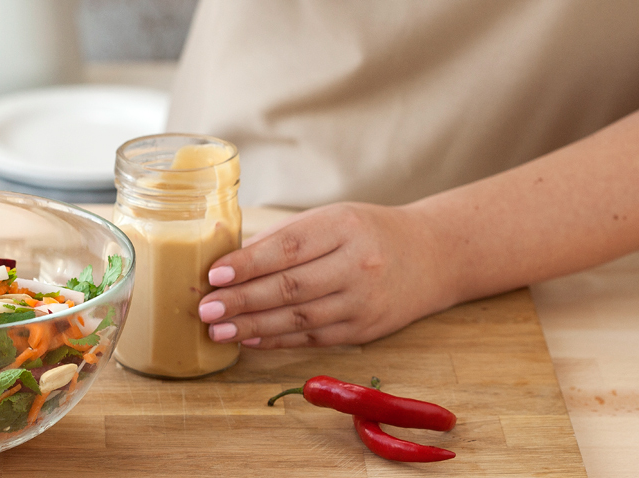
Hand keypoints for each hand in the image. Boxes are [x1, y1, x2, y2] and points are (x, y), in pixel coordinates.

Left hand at [196, 203, 455, 347]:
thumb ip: (284, 238)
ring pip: (299, 318)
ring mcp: (363, 301)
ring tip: (219, 330)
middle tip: (206, 309)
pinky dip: (278, 340)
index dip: (249, 264)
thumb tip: (228, 261)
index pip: (288, 247)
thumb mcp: (331, 218)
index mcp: (343, 226)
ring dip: (253, 327)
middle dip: (242, 300)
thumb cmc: (368, 232)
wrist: (432, 256)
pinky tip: (250, 339)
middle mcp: (357, 264)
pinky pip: (313, 337)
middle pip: (291, 287)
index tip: (215, 274)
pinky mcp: (364, 330)